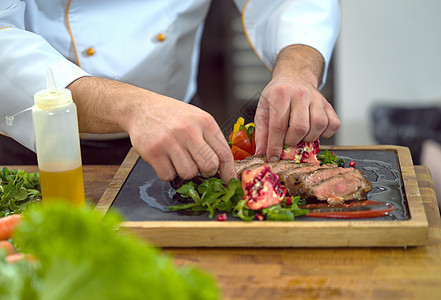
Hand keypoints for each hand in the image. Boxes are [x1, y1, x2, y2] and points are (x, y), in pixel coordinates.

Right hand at [68, 77, 235, 181]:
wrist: (141, 108)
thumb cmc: (172, 116)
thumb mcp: (197, 119)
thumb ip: (211, 140)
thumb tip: (224, 167)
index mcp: (204, 122)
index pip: (224, 152)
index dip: (228, 171)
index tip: (229, 181)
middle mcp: (188, 130)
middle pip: (209, 166)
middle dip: (207, 173)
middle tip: (200, 169)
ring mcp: (170, 141)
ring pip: (188, 173)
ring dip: (184, 172)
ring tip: (178, 158)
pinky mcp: (153, 151)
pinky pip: (168, 175)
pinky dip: (168, 172)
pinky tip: (165, 159)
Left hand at [254, 45, 339, 160]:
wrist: (294, 77)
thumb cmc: (277, 96)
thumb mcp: (263, 109)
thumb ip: (261, 132)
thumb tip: (261, 152)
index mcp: (280, 94)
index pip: (278, 126)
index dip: (275, 145)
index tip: (273, 157)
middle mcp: (300, 94)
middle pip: (300, 127)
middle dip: (292, 141)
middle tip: (288, 141)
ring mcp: (316, 98)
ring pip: (319, 125)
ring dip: (309, 138)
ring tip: (300, 136)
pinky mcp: (328, 104)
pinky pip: (333, 124)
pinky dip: (326, 133)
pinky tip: (315, 131)